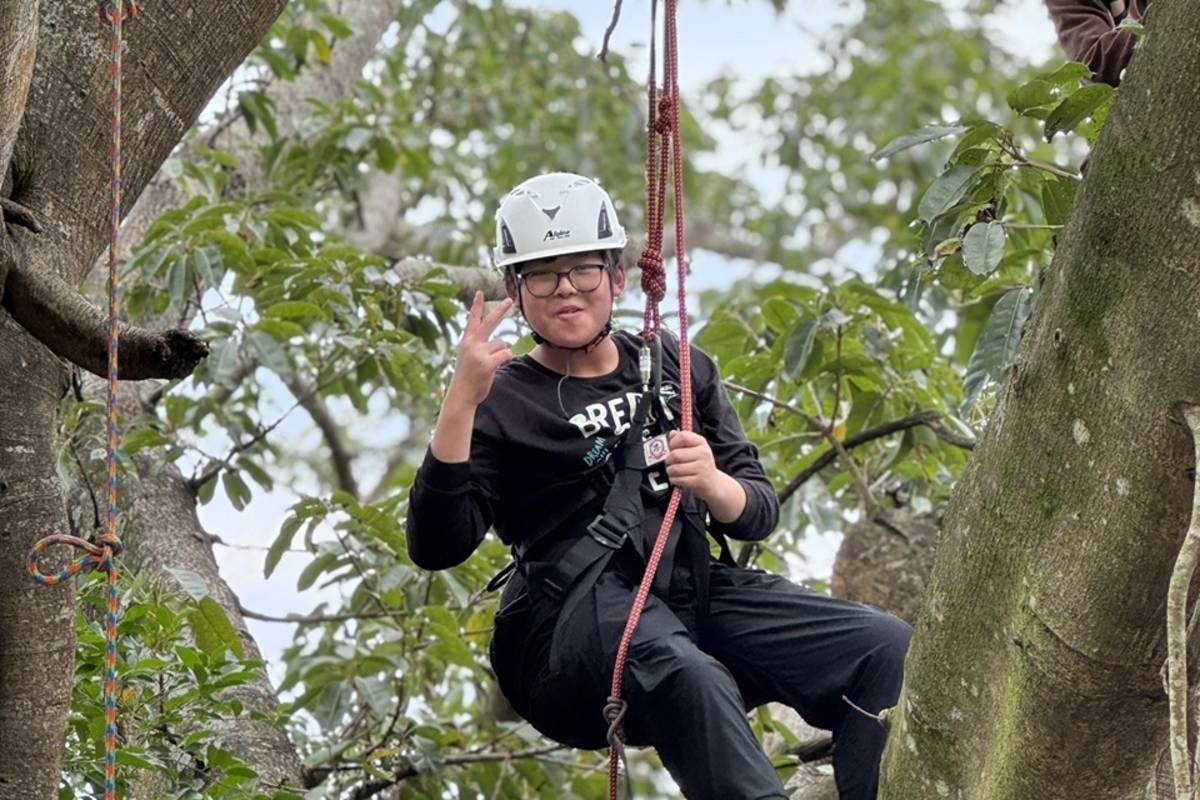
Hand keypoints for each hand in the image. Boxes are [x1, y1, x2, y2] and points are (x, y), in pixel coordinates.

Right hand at [445, 291, 514, 407]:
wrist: (461, 395)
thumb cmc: (467, 378)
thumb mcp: (467, 358)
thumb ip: (479, 347)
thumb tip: (501, 343)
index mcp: (466, 341)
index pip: (472, 319)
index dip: (476, 306)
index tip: (479, 293)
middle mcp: (472, 344)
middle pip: (490, 322)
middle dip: (501, 310)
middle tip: (511, 300)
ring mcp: (479, 352)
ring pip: (502, 343)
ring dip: (501, 353)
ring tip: (490, 365)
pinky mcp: (487, 363)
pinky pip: (506, 354)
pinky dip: (505, 359)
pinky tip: (495, 367)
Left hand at [665, 430, 719, 499]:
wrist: (713, 482)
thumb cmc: (700, 464)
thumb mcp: (693, 449)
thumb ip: (681, 440)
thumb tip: (672, 433)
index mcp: (701, 442)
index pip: (682, 437)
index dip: (672, 443)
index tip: (671, 448)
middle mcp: (704, 453)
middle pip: (676, 454)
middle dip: (668, 460)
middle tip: (670, 463)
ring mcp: (702, 467)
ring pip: (675, 468)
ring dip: (670, 471)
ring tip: (673, 472)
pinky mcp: (699, 481)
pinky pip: (678, 479)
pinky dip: (674, 480)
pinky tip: (678, 479)